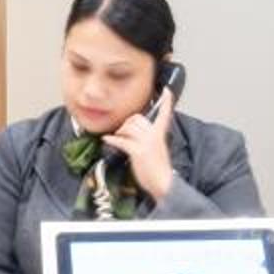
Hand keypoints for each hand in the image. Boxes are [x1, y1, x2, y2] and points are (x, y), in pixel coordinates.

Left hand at [105, 89, 177, 203]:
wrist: (163, 182)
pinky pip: (121, 141)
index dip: (166, 102)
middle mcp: (155, 135)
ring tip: (117, 138)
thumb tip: (132, 131)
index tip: (167, 91)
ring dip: (119, 132)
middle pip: (137, 119)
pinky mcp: (138, 151)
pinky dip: (112, 140)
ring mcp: (147, 143)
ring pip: (128, 128)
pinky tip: (106, 140)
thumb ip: (149, 137)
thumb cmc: (159, 168)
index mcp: (161, 134)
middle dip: (126, 124)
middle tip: (122, 133)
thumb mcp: (157, 148)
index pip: (165, 114)